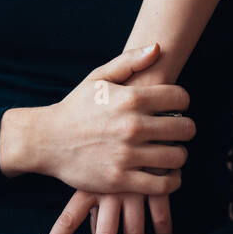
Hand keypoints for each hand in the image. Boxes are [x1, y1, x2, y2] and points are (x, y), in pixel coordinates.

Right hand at [36, 44, 193, 196]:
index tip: (175, 107)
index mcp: (130, 99)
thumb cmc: (76, 107)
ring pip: (177, 157)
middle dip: (185, 129)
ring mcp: (127, 155)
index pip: (180, 98)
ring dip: (179, 154)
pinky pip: (162, 185)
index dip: (182, 101)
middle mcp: (131, 126)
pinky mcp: (121, 180)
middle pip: (185, 128)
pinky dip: (172, 181)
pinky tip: (168, 174)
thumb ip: (129, 61)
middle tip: (177, 131)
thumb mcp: (98, 78)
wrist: (46, 141)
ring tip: (171, 152)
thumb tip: (158, 48)